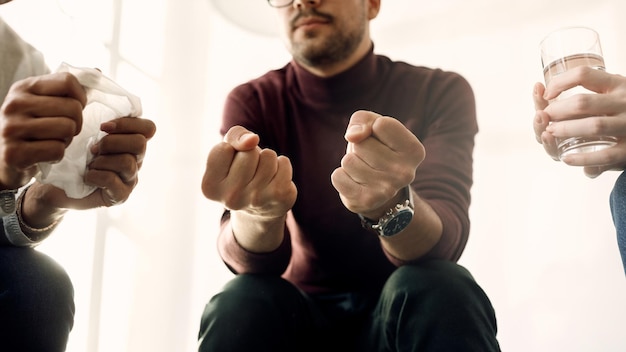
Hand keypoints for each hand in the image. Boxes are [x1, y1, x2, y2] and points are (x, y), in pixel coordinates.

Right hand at [0, 72, 85, 189]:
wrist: (2, 157)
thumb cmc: (32, 127)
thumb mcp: (43, 102)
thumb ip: (67, 88)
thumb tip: (98, 70)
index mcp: (24, 87)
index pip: (68, 81)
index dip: (81, 97)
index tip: (75, 108)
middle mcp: (14, 104)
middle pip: (73, 108)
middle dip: (76, 123)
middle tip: (64, 130)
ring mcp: (11, 128)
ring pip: (67, 129)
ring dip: (67, 139)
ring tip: (54, 140)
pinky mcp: (14, 153)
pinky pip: (57, 150)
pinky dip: (57, 155)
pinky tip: (45, 153)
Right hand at [201, 126, 296, 218]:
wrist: (260, 211)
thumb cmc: (240, 172)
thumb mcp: (229, 151)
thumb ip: (233, 136)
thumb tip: (252, 139)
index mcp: (210, 187)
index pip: (224, 148)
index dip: (232, 150)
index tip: (231, 166)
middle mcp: (231, 198)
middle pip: (248, 152)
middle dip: (251, 154)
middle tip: (249, 171)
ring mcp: (257, 200)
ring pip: (268, 155)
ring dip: (267, 159)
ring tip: (262, 175)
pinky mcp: (280, 197)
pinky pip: (284, 162)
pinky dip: (282, 165)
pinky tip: (275, 180)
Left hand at [331, 110, 424, 217]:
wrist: (380, 193)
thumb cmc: (377, 150)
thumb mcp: (374, 126)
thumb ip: (363, 120)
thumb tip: (353, 136)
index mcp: (414, 151)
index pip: (381, 124)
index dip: (373, 128)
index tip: (380, 141)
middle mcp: (405, 173)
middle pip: (361, 144)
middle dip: (359, 147)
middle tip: (370, 159)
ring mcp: (387, 190)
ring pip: (348, 161)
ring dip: (350, 163)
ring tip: (364, 170)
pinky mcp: (367, 202)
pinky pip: (337, 177)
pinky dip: (341, 177)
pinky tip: (356, 183)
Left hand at [533, 66, 625, 176]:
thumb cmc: (622, 111)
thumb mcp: (611, 95)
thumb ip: (585, 94)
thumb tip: (541, 90)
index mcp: (617, 85)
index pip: (583, 75)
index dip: (559, 82)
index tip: (546, 93)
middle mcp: (624, 102)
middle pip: (582, 103)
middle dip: (556, 110)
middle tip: (544, 117)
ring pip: (594, 126)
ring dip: (566, 130)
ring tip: (550, 132)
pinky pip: (605, 155)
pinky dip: (583, 158)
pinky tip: (566, 158)